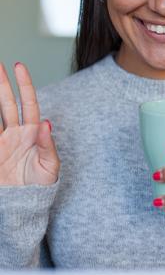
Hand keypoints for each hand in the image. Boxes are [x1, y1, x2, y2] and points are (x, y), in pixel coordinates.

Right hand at [0, 62, 59, 185]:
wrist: (23, 207)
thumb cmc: (41, 187)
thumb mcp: (49, 166)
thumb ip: (47, 145)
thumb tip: (46, 122)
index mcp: (31, 133)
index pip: (28, 103)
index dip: (24, 84)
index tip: (19, 66)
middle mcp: (15, 133)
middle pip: (6, 103)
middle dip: (2, 84)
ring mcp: (1, 142)